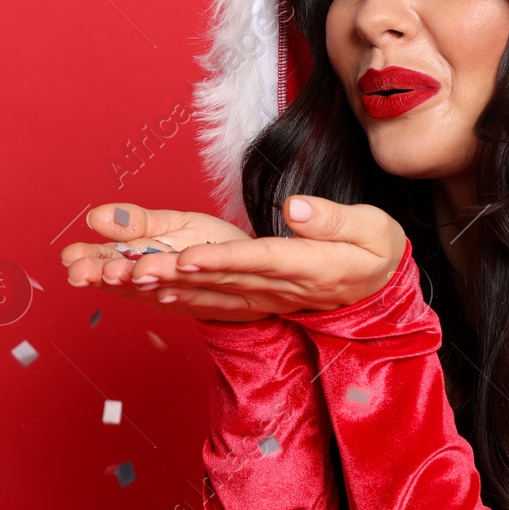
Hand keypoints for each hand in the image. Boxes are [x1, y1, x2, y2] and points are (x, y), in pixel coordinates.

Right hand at [59, 203, 264, 321]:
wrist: (251, 269)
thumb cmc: (206, 244)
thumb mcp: (168, 225)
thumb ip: (134, 222)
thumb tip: (95, 216)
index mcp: (138, 256)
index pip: (104, 258)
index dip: (88, 259)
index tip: (71, 257)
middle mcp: (150, 279)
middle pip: (120, 278)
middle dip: (103, 275)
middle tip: (87, 272)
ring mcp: (172, 292)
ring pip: (149, 288)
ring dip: (134, 282)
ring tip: (120, 274)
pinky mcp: (198, 302)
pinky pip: (187, 297)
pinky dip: (175, 294)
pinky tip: (163, 291)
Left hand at [121, 195, 408, 317]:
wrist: (378, 287)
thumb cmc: (376, 250)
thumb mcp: (373, 229)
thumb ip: (335, 220)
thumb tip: (296, 209)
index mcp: (313, 268)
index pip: (261, 261)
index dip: (223, 260)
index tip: (190, 255)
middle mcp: (283, 288)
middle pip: (225, 281)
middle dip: (179, 275)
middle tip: (137, 269)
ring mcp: (268, 297)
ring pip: (213, 293)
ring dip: (170, 287)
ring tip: (130, 279)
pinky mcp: (257, 298)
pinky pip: (215, 300)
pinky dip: (182, 296)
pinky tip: (150, 290)